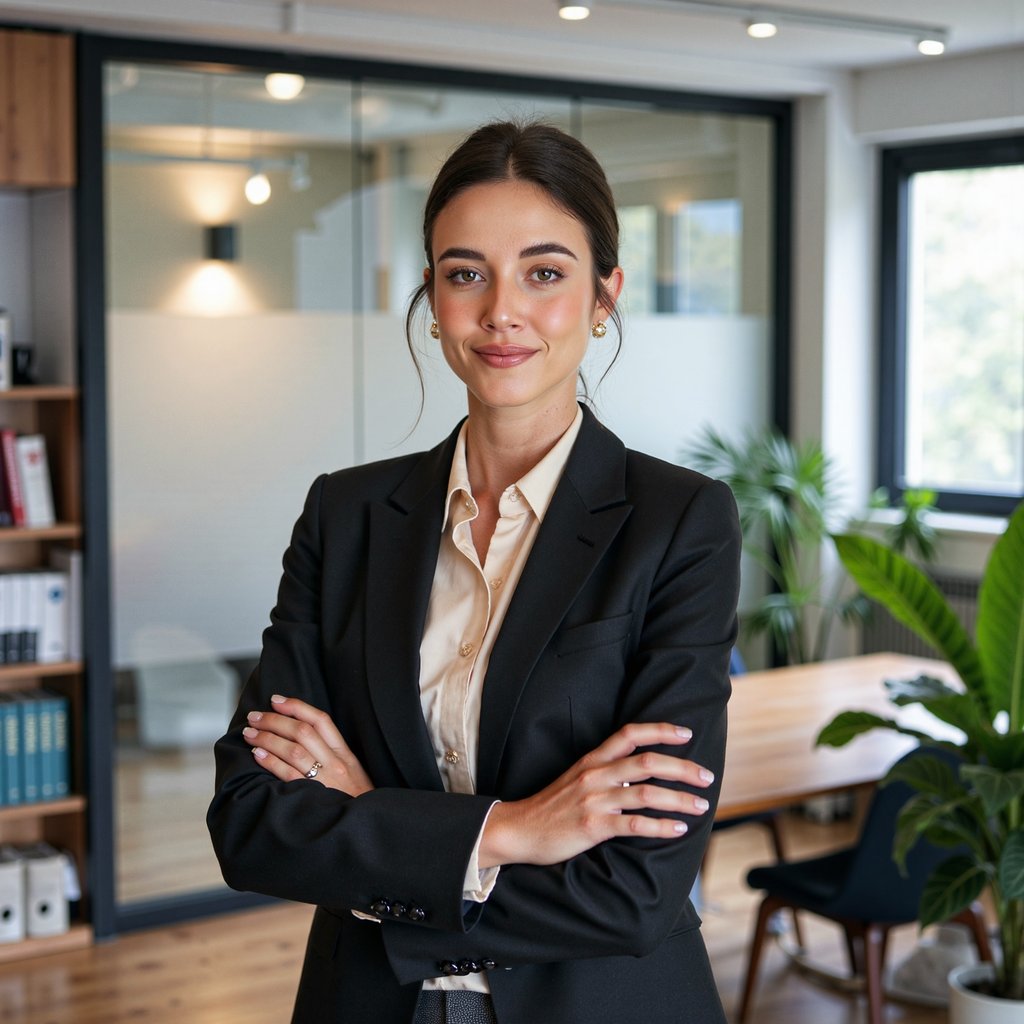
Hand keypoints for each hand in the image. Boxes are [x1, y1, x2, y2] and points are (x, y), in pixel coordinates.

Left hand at [242, 695, 374, 796]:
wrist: (366, 827)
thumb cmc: (356, 800)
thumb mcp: (352, 771)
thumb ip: (332, 754)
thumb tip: (300, 736)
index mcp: (345, 753)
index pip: (321, 720)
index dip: (296, 707)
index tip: (276, 700)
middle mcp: (335, 762)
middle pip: (302, 731)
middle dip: (275, 720)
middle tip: (254, 716)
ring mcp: (325, 779)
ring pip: (293, 749)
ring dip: (267, 738)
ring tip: (250, 733)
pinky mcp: (313, 796)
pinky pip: (288, 774)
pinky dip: (271, 761)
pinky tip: (257, 754)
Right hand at [479, 722, 712, 868]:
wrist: (519, 829)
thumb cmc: (552, 806)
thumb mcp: (577, 778)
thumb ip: (605, 772)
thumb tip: (641, 775)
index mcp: (593, 759)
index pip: (630, 734)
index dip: (660, 730)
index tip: (687, 734)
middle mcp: (596, 774)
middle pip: (647, 762)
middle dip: (683, 768)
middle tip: (707, 777)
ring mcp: (594, 800)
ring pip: (646, 793)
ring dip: (679, 799)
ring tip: (701, 806)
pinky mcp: (592, 826)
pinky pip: (634, 824)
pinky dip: (660, 826)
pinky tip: (677, 829)